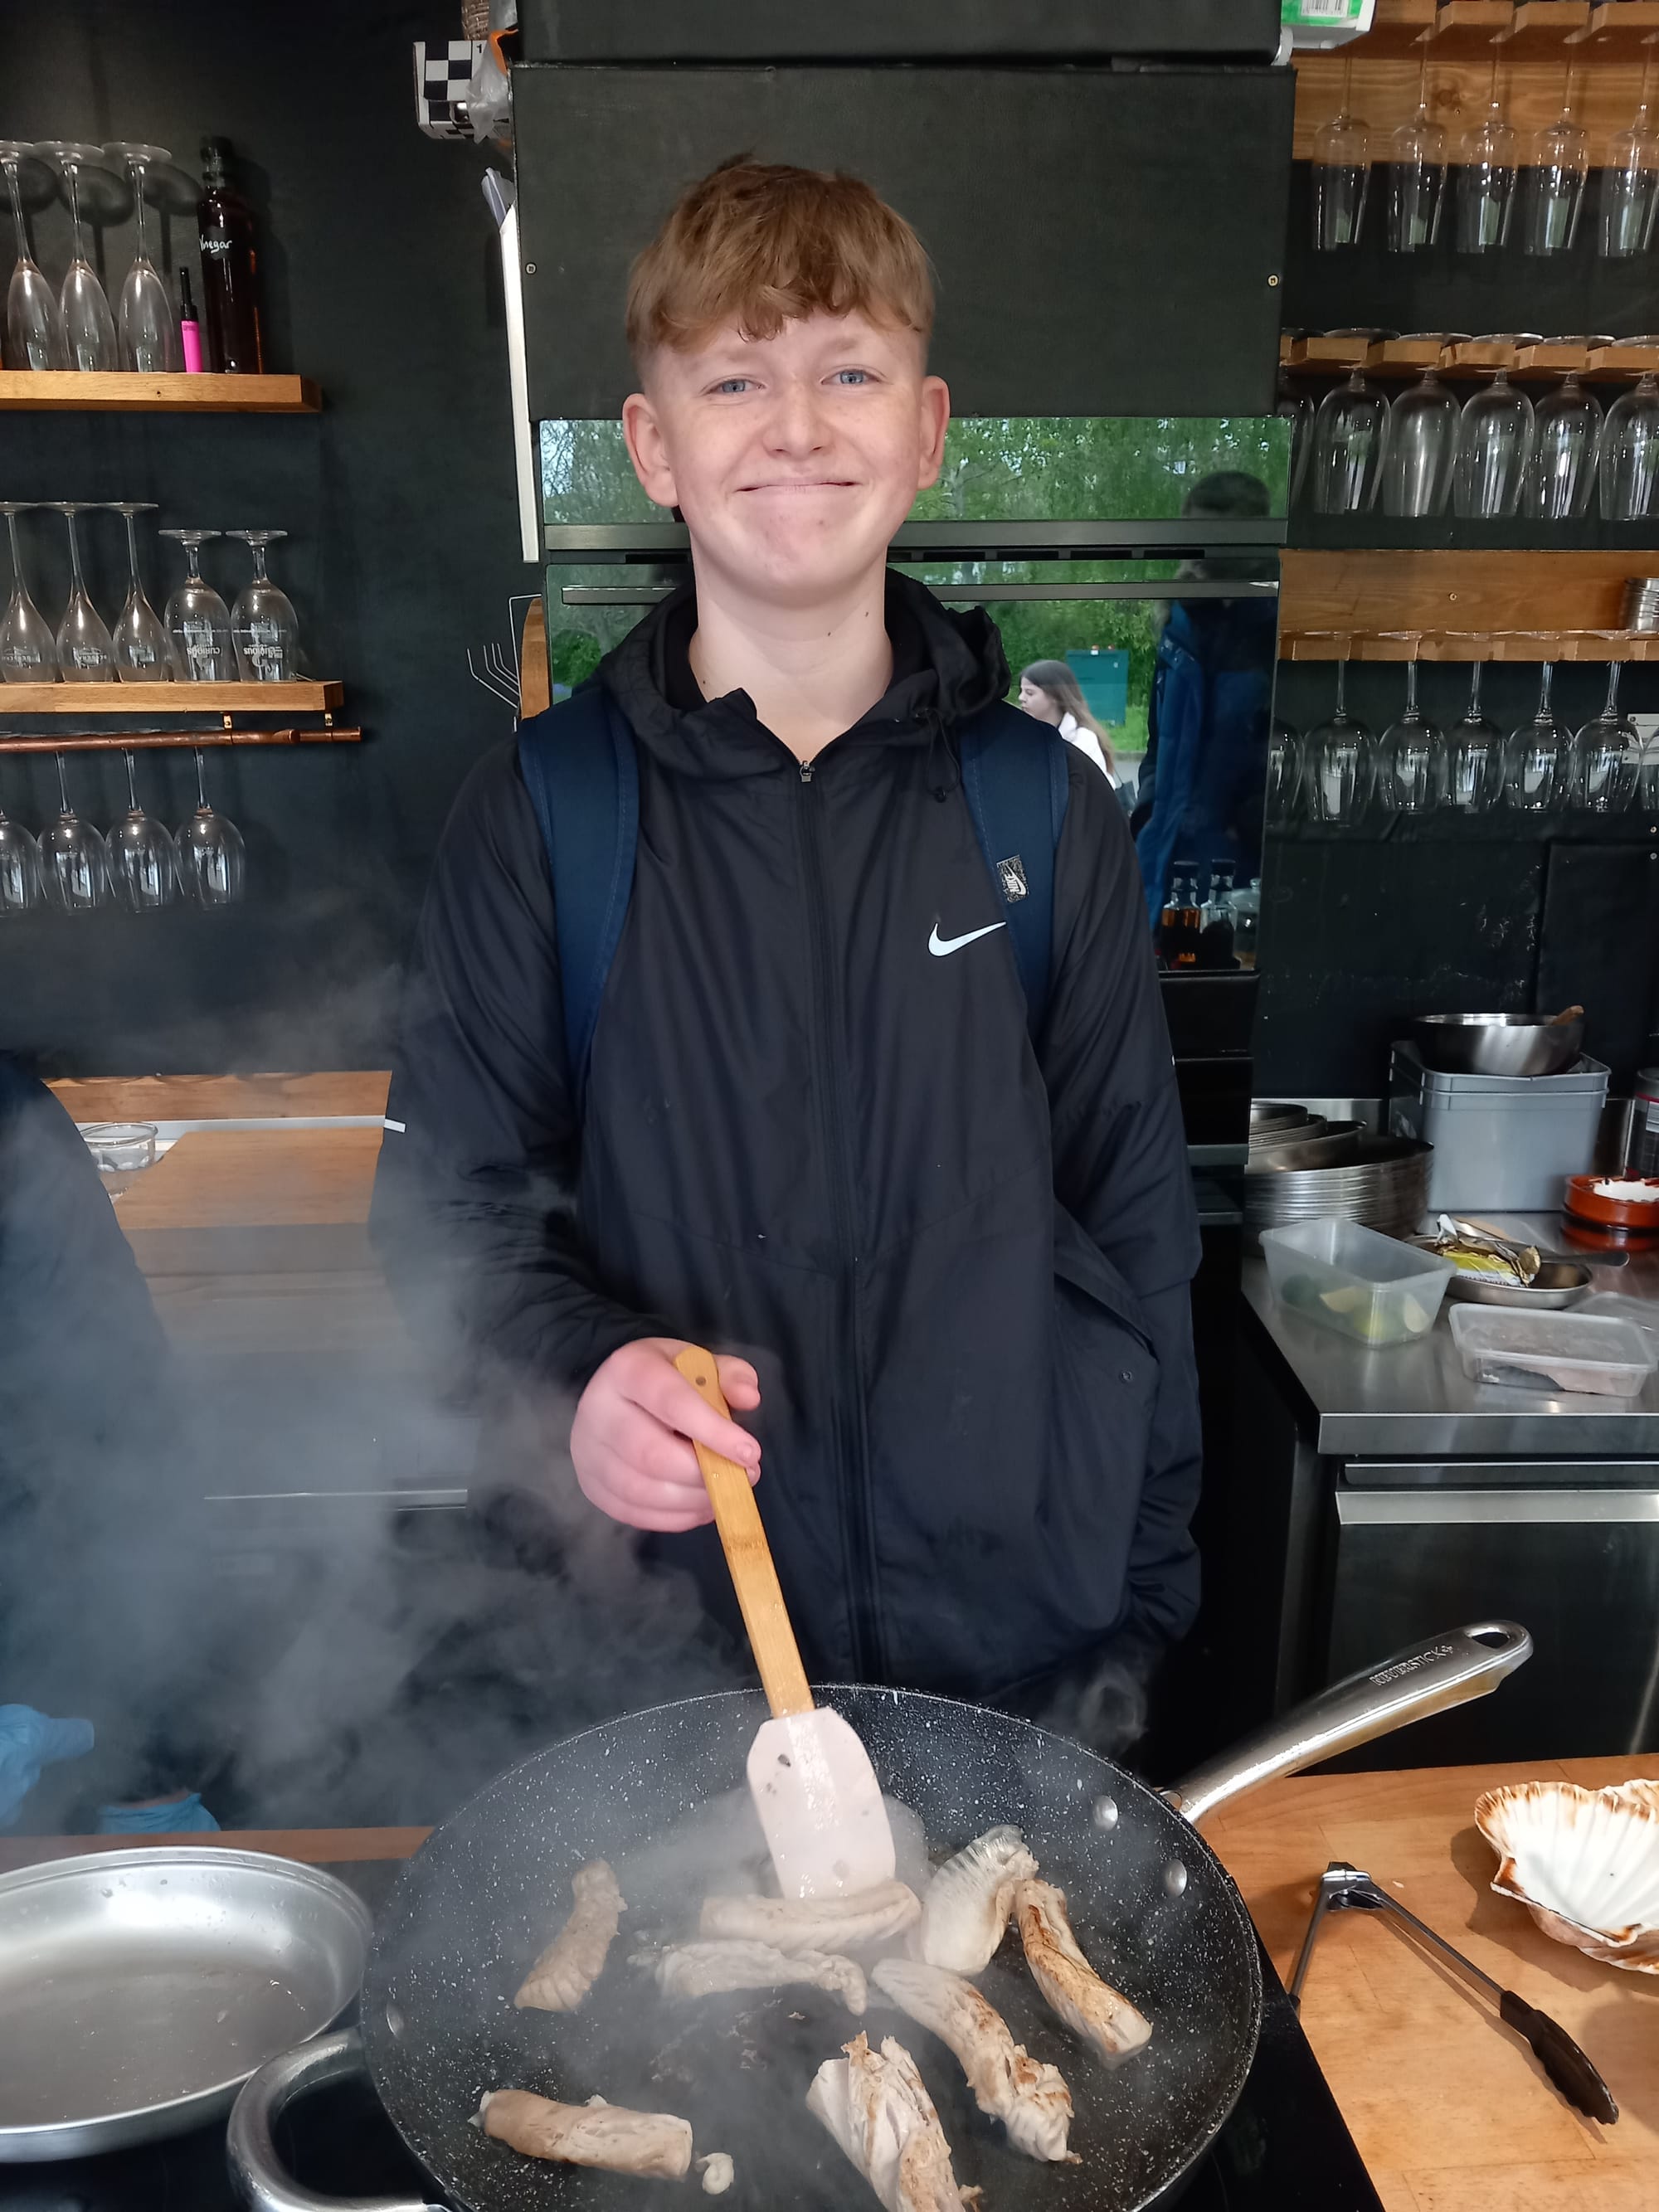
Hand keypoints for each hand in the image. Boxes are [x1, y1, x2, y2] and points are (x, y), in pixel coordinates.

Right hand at [571, 1337, 760, 1532]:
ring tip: (724, 1491)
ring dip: (692, 1499)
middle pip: (651, 1455)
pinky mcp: (591, 1485)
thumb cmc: (665, 1378)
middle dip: (704, 1474)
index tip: (751, 1452)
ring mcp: (588, 1453)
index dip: (713, 1431)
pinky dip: (674, 1517)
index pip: (671, 1402)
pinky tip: (700, 1506)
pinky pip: (634, 1513)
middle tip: (744, 1476)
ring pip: (641, 1491)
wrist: (612, 1393)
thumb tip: (749, 1398)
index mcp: (628, 1370)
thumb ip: (730, 1375)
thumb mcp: (699, 1363)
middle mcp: (598, 1411)